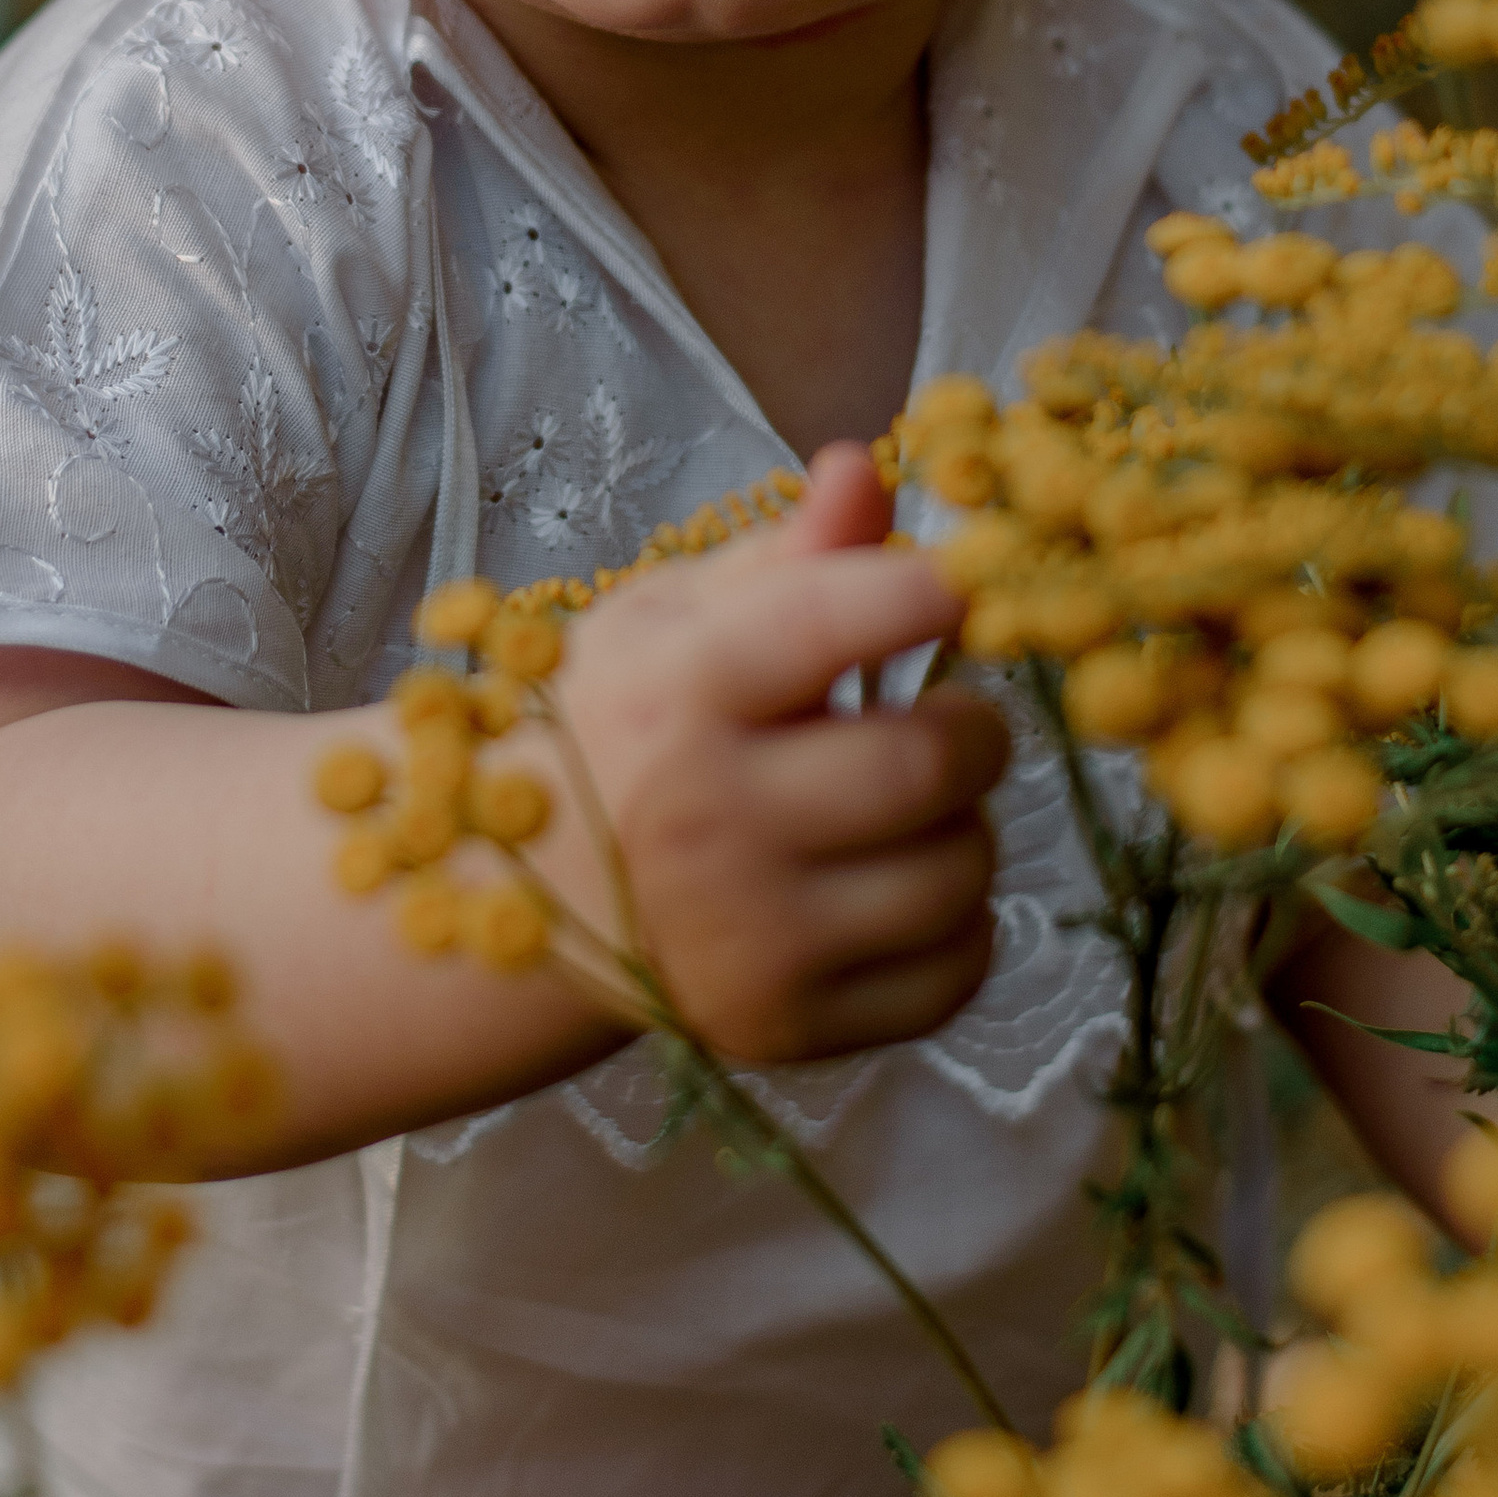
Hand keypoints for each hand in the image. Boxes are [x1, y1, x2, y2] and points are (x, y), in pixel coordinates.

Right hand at [548, 443, 1006, 1062]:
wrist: (524, 896)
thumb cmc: (619, 726)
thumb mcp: (675, 618)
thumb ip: (788, 553)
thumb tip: (864, 468)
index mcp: (678, 692)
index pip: (845, 618)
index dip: (929, 591)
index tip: (948, 593)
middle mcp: (707, 821)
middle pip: (927, 764)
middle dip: (974, 725)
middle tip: (954, 715)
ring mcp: (747, 941)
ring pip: (958, 872)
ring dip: (964, 825)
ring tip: (910, 805)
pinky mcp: (785, 1028)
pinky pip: (954, 972)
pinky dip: (958, 922)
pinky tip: (897, 885)